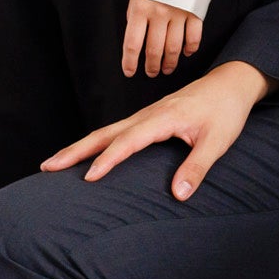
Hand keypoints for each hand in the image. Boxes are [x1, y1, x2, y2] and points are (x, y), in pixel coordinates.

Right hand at [42, 61, 271, 196]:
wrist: (231, 83)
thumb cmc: (226, 111)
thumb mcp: (217, 142)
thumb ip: (197, 167)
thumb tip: (178, 195)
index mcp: (163, 119)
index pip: (128, 141)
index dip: (108, 159)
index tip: (88, 177)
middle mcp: (148, 115)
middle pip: (104, 133)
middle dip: (75, 150)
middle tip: (47, 167)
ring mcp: (145, 115)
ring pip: (106, 131)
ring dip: (79, 146)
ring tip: (53, 163)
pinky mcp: (147, 118)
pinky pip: (115, 131)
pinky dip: (96, 142)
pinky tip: (86, 154)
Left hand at [122, 0, 203, 80]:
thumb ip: (137, 15)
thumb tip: (138, 37)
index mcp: (140, 9)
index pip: (132, 44)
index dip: (130, 62)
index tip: (130, 72)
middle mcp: (158, 14)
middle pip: (154, 50)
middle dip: (152, 66)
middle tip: (151, 72)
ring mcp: (178, 14)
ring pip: (174, 48)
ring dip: (170, 62)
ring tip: (167, 68)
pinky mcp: (195, 11)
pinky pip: (194, 37)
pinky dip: (191, 48)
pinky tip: (187, 53)